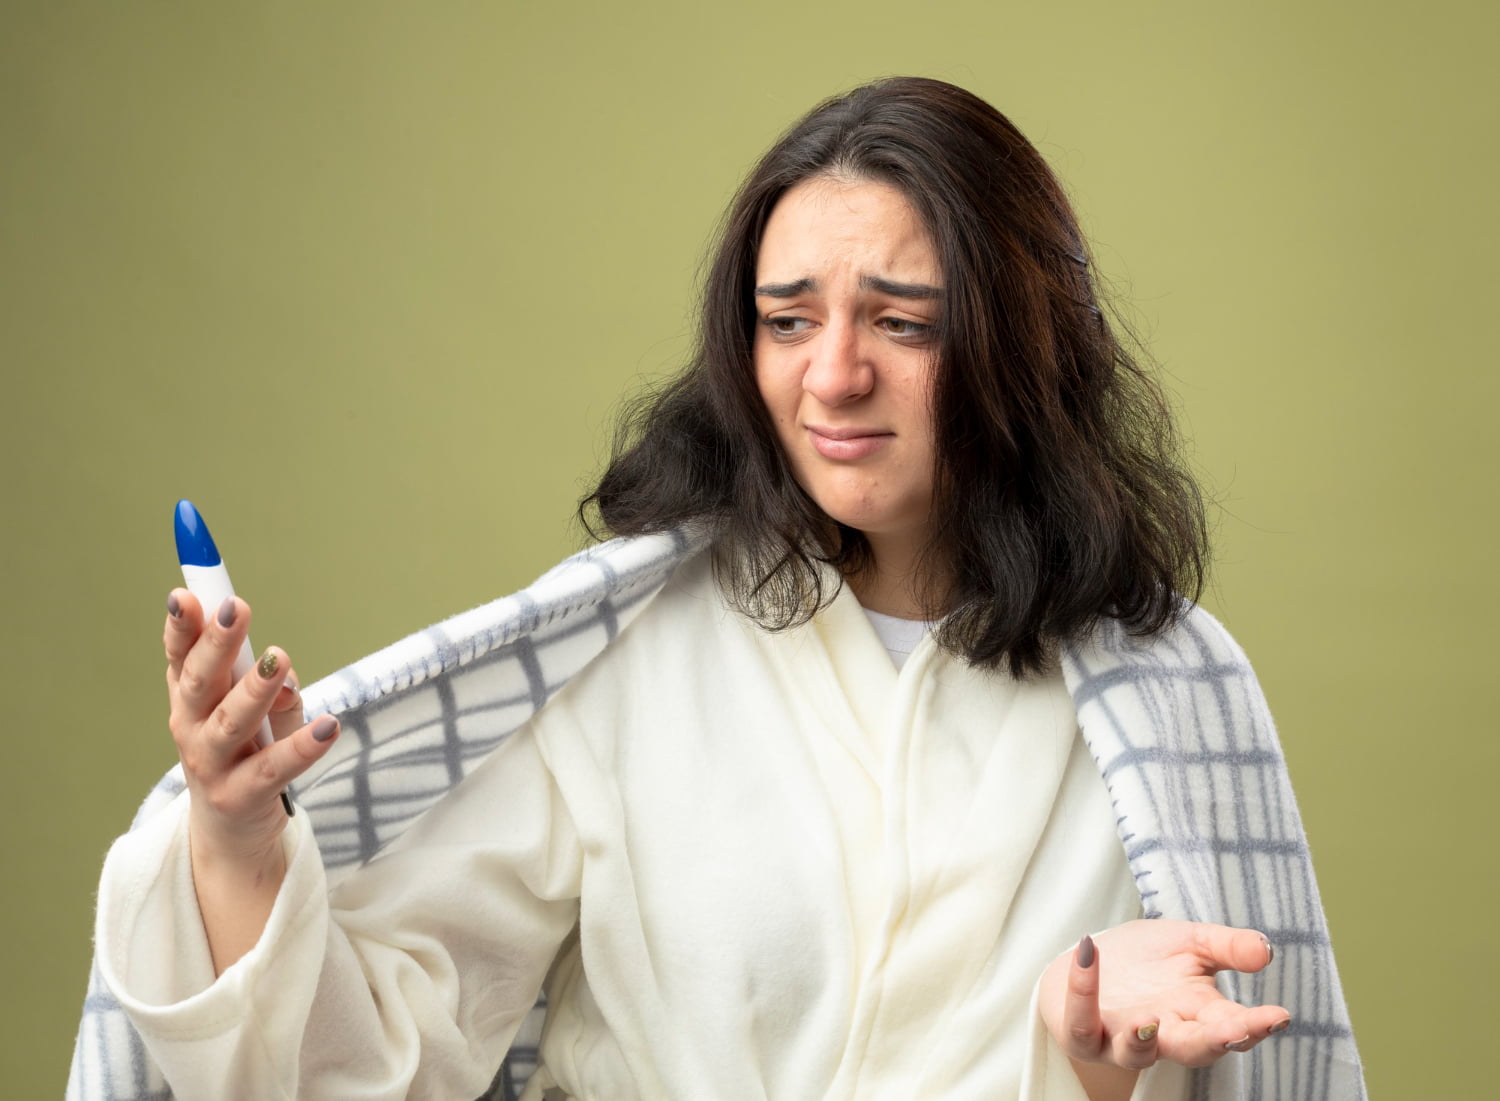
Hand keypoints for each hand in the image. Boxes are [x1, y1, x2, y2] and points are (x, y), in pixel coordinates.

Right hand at [164, 589, 338, 865]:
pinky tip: (330, 726)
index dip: (181, 625)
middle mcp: (191, 729)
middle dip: (215, 643)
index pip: (181, 656)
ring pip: (230, 724)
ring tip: (279, 658)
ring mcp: (211, 766)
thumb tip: (279, 669)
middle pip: (200, 682)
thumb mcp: (247, 713)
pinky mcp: (241, 797)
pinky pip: (274, 769)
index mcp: (190, 699)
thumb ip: (262, 686)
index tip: (186, 593)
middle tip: (235, 607)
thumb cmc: (244, 754)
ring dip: (254, 689)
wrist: (230, 833)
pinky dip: (302, 747)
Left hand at [1039, 920, 1289, 1072]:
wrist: (1088, 960)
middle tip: (1234, 1030)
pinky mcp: (1083, 1034)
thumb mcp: (1189, 942)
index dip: (1255, 1025)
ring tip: (1146, 1021)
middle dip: (1214, 1041)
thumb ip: (1227, 947)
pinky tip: (1088, 953)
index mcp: (1196, 1014)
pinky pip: (1081, 1024)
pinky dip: (1083, 991)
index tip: (1278, 1015)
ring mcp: (1121, 1039)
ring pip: (1134, 1053)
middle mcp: (1163, 1033)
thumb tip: (1266, 950)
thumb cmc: (1144, 957)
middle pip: (1193, 1049)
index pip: (1232, 1027)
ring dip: (1141, 1040)